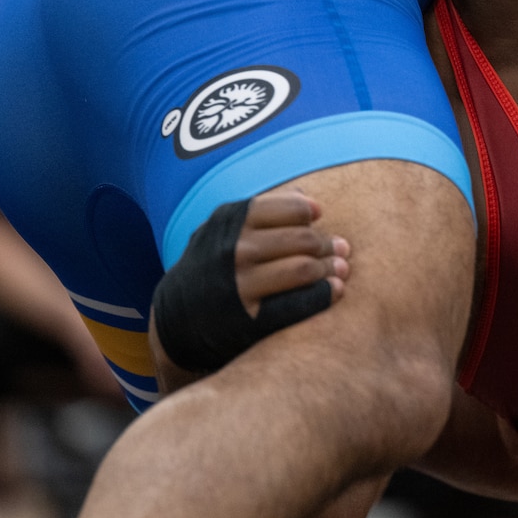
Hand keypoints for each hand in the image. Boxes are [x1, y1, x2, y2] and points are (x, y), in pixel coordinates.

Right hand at [151, 188, 352, 373]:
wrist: (176, 319)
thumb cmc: (213, 265)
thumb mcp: (224, 230)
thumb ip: (262, 212)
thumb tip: (307, 198)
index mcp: (230, 221)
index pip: (290, 208)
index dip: (310, 212)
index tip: (319, 218)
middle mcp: (233, 251)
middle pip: (302, 240)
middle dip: (328, 244)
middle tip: (342, 249)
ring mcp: (239, 286)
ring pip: (303, 269)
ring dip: (330, 268)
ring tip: (342, 269)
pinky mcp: (247, 320)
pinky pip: (298, 305)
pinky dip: (323, 296)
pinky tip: (336, 291)